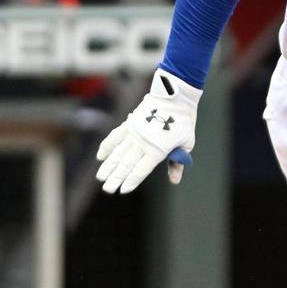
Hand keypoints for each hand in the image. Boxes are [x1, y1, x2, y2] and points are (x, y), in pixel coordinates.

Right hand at [95, 68, 200, 194]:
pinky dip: (107, 146)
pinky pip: (115, 136)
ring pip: (118, 152)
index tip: (122, 191)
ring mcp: (134, 132)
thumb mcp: (186, 144)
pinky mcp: (129, 123)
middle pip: (126, 164)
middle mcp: (143, 143)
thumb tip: (174, 181)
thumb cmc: (183, 122)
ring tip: (100, 177)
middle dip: (116, 178)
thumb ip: (177, 163)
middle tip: (107, 189)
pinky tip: (100, 156)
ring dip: (108, 165)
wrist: (175, 97)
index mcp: (158, 150)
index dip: (131, 181)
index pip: (141, 170)